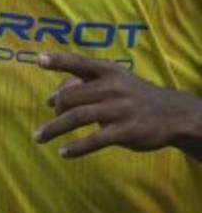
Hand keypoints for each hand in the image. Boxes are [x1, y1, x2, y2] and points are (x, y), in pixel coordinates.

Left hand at [33, 53, 201, 158]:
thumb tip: (49, 99)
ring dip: (54, 128)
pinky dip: (76, 147)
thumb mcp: (114, 80)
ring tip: (38, 137)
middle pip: (71, 96)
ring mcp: (119, 109)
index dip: (59, 61)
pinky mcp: (126, 131)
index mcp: (107, 71)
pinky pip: (95, 140)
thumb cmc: (132, 95)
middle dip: (56, 108)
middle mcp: (112, 87)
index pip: (79, 63)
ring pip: (77, 117)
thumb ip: (83, 85)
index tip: (39, 59)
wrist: (173, 114)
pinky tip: (64, 153)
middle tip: (53, 115)